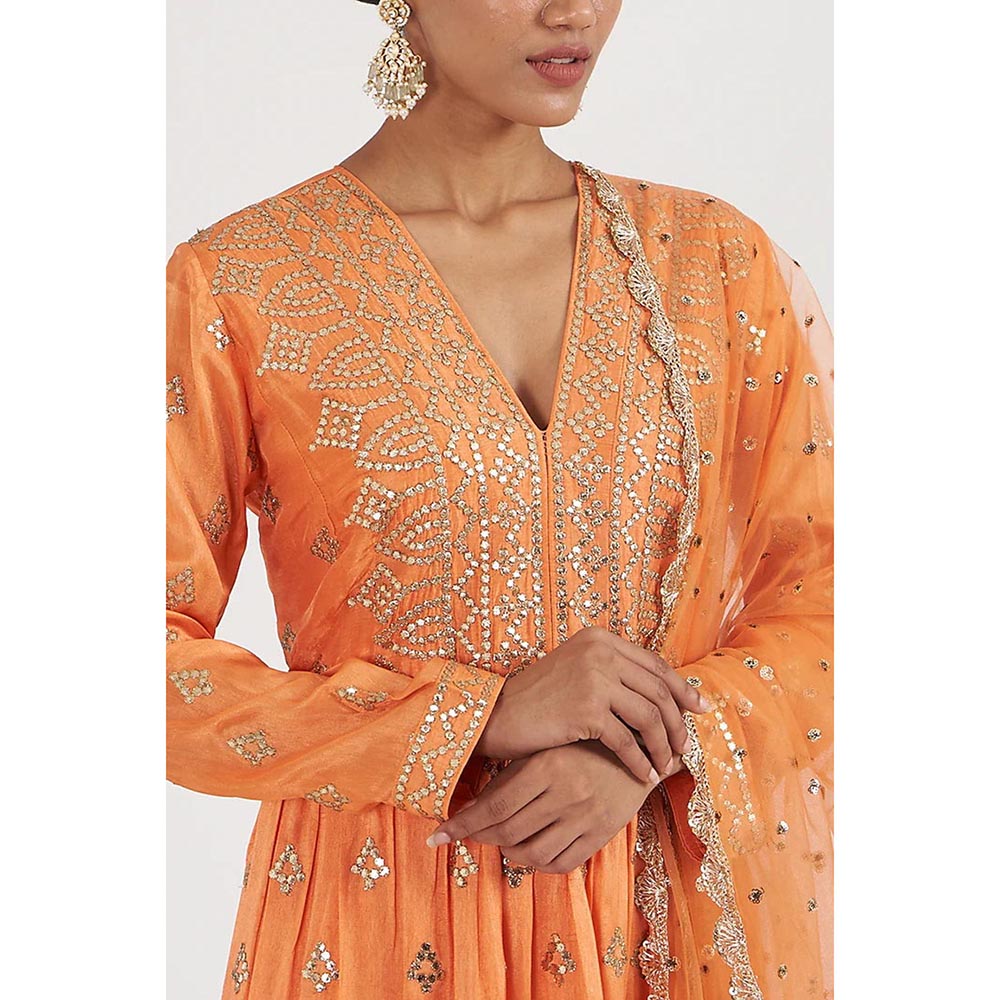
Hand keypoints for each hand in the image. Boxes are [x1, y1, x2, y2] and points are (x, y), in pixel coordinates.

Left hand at [427, 740, 686, 873]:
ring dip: (507, 851)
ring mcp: (585, 816)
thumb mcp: (546, 747)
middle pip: (507, 832)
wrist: (643, 744)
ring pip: (531, 853)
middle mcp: (566, 793)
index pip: (493, 807)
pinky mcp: (602, 833)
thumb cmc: (585, 740)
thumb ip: (512, 774)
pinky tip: (527, 850)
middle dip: (478, 838)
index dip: (461, 825)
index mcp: (547, 765)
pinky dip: (537, 863)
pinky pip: (561, 863)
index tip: (436, 836)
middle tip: (463, 836)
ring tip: (499, 840)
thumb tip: (471, 805)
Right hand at [476, 626, 709, 782]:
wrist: (497, 715)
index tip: (700, 709)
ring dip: (664, 745)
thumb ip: (614, 673)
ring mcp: (594, 678)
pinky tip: (643, 775)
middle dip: (678, 722)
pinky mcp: (587, 709)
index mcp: (600, 638)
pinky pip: (628, 741)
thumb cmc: (538, 700)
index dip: (682, 689)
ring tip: (667, 765)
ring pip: (649, 716)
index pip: (655, 664)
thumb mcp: (577, 672)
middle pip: (658, 690)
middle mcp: (600, 652)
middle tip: (687, 746)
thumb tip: (663, 694)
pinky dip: (640, 761)